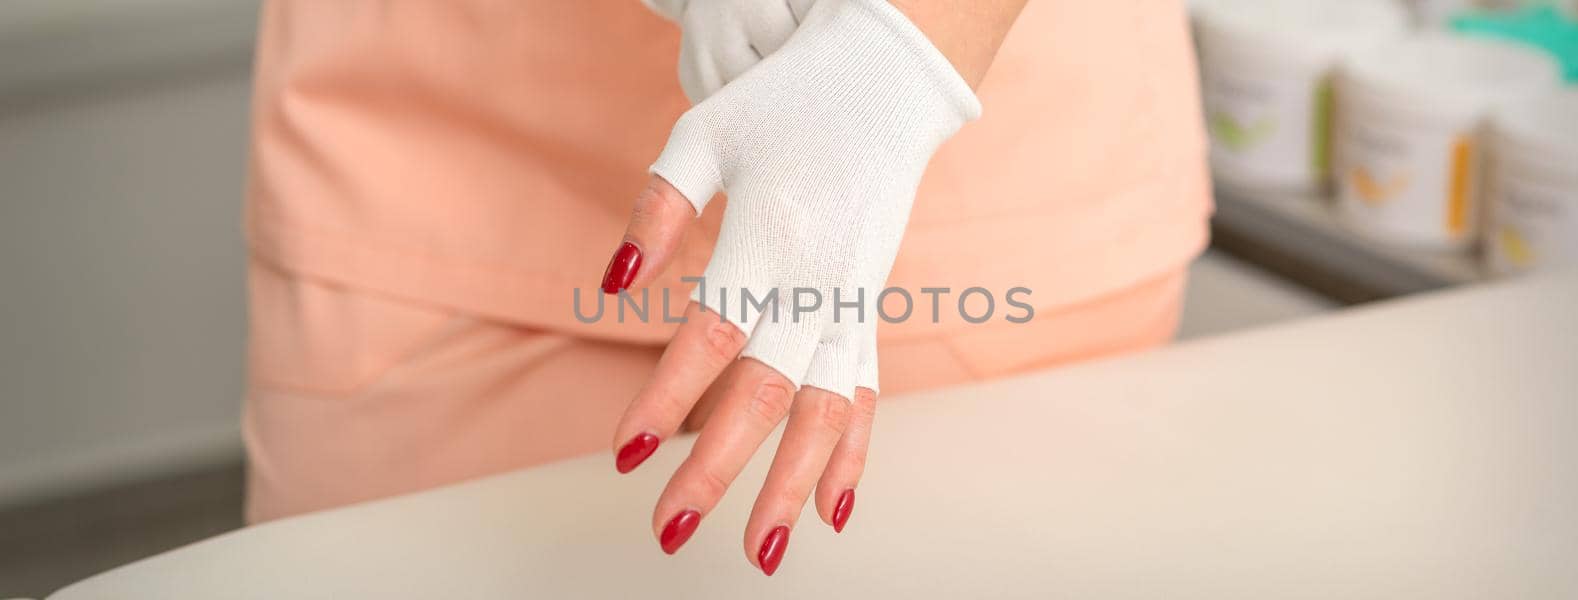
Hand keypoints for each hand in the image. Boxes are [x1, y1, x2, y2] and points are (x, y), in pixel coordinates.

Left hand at [603, 0, 979, 574]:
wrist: (887, 82)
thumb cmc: (783, 104)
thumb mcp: (705, 136)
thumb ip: (658, 211)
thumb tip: (613, 283)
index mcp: (771, 237)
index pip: (713, 335)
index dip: (665, 396)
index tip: (624, 454)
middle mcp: (819, 281)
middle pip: (770, 393)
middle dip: (718, 469)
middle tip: (666, 531)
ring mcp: (853, 301)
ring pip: (829, 411)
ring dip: (793, 486)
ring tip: (758, 554)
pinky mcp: (870, 308)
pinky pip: (867, 393)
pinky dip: (854, 454)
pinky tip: (834, 513)